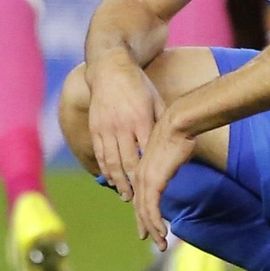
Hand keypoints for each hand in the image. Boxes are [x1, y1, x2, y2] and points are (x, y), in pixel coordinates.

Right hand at [87, 52, 163, 201]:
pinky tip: (110, 180)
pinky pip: (99, 153)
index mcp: (141, 119)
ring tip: (125, 196)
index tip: (155, 189)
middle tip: (139, 202)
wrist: (110, 68)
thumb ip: (162, 123)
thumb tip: (173, 144)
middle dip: (133, 185)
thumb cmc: (139, 85)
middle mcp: (122, 126)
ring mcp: (106, 127)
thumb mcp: (156, 101)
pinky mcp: (95, 127)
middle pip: (128, 163)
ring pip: (111, 162)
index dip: (149, 174)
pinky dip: (105, 169)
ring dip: (118, 182)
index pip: (146, 154)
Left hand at [132, 103, 195, 248]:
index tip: (147, 228)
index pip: (140, 197)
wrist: (178, 123)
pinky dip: (156, 223)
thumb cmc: (179, 135)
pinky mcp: (154, 182)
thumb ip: (169, 165)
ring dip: (154, 230)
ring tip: (162, 243)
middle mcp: (141, 176)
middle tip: (155, 241)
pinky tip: (162, 233)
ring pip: (146, 212)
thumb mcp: (172, 155)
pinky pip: (152, 208)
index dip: (143, 215)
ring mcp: (145, 179)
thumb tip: (174, 167)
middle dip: (147, 226)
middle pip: (140, 208)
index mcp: (143, 169)